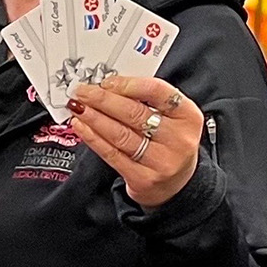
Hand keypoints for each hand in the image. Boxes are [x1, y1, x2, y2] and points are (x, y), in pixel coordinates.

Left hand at [67, 75, 202, 206]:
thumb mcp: (171, 119)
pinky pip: (112, 154)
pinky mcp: (143, 179)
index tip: (106, 81)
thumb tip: (108, 86)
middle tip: (83, 91)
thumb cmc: (169, 144)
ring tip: (78, 107)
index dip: (128, 84)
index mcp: (188, 117)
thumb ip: (147, 101)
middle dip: (103, 99)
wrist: (177, 185)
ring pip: (121, 134)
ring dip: (94, 118)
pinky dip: (93, 138)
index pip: (157, 92)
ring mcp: (162, 162)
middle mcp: (178, 140)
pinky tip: (82, 127)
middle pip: (135, 113)